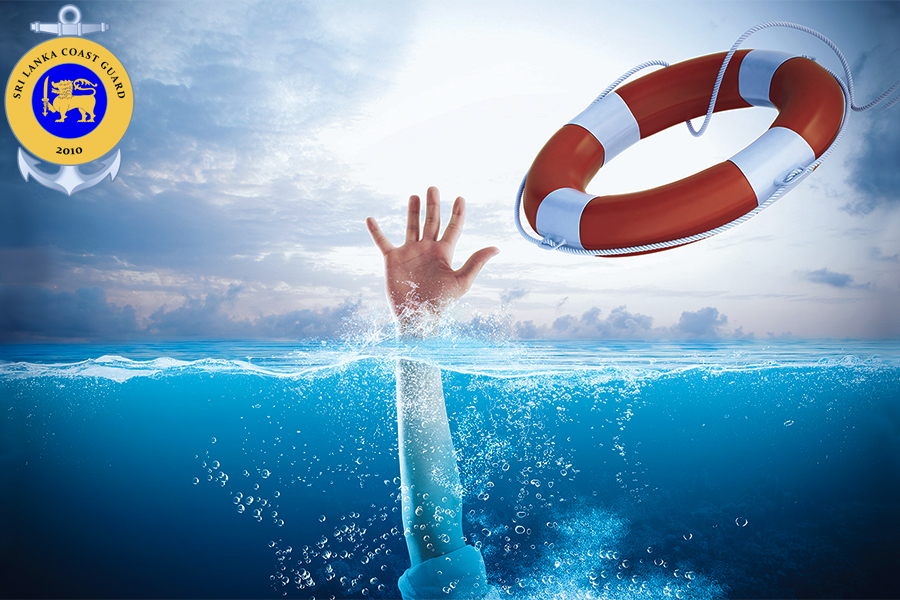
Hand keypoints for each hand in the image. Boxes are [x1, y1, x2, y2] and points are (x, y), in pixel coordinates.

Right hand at [367, 187, 498, 334]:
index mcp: (444, 253)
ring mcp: (409, 253)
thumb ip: (476, 262)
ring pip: (411, 227)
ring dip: (413, 211)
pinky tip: (370, 219)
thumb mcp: (461, 281)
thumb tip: (497, 248)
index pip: (453, 228)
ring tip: (414, 196)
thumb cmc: (440, 302)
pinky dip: (376, 231)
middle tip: (433, 188)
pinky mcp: (392, 259)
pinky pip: (382, 241)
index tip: (461, 198)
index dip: (458, 213)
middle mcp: (427, 249)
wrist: (417, 316)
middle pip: (432, 222)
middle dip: (433, 205)